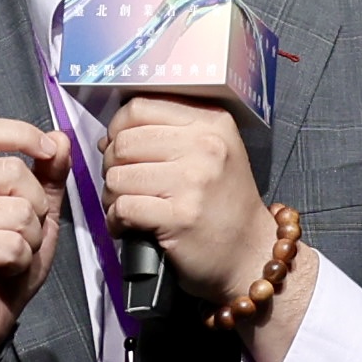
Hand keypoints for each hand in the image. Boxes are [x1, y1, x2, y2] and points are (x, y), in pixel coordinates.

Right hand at [0, 117, 70, 361]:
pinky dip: (20, 260)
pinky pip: (11, 243)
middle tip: (20, 233)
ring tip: (9, 254)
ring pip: (18, 211)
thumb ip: (46, 177)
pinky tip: (1, 268)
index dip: (22, 135)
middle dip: (36, 207)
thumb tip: (61, 139)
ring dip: (29, 239)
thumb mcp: (32, 214)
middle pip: (13, 172)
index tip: (47, 151)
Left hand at [96, 97, 308, 361]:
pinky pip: (124, 208)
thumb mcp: (213, 152)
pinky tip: (126, 227)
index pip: (139, 108)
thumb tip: (110, 138)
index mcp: (211, 122)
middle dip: (112, 166)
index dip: (117, 129)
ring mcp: (194, 181)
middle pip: (124, 142)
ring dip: (112, 196)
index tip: (119, 149)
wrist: (251, 253)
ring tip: (125, 207)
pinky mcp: (181, 216)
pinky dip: (116, 220)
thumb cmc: (225, 204)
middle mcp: (205, 145)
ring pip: (119, 176)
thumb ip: (170, 133)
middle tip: (122, 185)